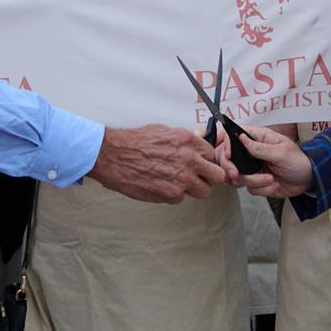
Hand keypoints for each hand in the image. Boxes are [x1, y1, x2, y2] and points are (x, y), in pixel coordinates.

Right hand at [87, 124, 224, 202]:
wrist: (113, 156)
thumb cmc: (134, 142)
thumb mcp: (163, 131)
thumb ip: (184, 139)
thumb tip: (199, 139)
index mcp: (188, 141)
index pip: (211, 154)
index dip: (205, 160)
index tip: (200, 163)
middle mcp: (189, 159)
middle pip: (217, 175)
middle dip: (208, 177)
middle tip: (198, 177)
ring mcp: (181, 179)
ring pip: (203, 191)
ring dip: (193, 189)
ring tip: (178, 183)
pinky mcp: (170, 194)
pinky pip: (181, 198)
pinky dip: (173, 195)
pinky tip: (160, 186)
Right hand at [215, 123, 314, 198]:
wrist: (309, 180)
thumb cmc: (299, 161)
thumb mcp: (281, 152)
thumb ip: (259, 148)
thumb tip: (240, 137)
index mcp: (258, 139)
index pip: (233, 137)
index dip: (226, 147)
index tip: (229, 157)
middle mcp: (252, 153)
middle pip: (228, 159)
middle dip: (232, 170)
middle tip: (236, 176)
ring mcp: (253, 168)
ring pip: (238, 177)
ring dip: (254, 181)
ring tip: (271, 179)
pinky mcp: (257, 182)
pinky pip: (249, 188)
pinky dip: (262, 189)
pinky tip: (274, 185)